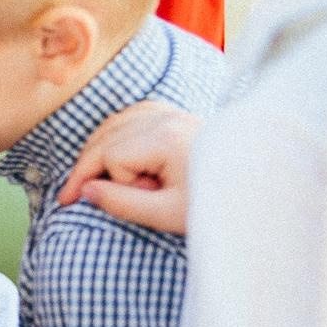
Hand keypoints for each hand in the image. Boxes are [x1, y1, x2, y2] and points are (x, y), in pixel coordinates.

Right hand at [57, 101, 202, 233]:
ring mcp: (171, 113)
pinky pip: (132, 115)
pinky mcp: (176, 115)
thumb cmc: (215, 204)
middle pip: (107, 135)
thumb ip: (123, 203)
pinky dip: (116, 133)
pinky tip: (113, 154)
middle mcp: (166, 118)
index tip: (96, 203)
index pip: (111, 155)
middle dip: (88, 167)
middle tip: (71, 198)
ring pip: (115, 123)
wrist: (256, 187)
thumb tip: (86, 191)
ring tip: (91, 180)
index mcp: (166, 138)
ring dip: (99, 150)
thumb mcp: (167, 213)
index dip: (104, 181)